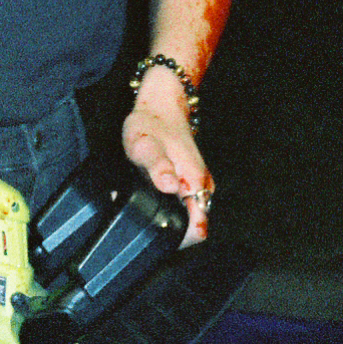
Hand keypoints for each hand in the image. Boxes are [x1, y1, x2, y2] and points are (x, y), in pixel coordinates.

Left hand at [122, 98, 211, 247]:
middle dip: (166, 229)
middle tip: (140, 217)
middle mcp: (202, 187)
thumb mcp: (145, 143)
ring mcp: (197, 184)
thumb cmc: (152, 122)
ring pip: (187, 216)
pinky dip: (165, 205)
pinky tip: (148, 195)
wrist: (162, 103)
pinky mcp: (190, 181)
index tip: (155, 237)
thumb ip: (157, 166)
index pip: (198, 230)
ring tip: (141, 204)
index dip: (179, 241)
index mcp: (195, 182)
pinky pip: (182, 204)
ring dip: (165, 216)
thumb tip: (170, 187)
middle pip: (192, 227)